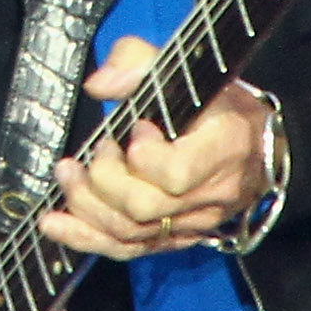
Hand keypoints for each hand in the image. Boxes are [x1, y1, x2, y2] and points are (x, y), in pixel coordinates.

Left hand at [35, 37, 274, 260]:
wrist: (256, 144)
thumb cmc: (220, 104)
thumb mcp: (188, 69)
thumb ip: (139, 62)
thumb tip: (98, 84)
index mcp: (224, 148)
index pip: (176, 173)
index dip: (144, 155)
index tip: (137, 126)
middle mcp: (212, 194)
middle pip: (144, 207)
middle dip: (103, 179)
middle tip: (98, 148)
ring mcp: (194, 222)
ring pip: (131, 233)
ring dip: (86, 205)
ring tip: (67, 174)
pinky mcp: (175, 237)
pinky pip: (128, 249)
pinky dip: (85, 238)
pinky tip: (54, 224)